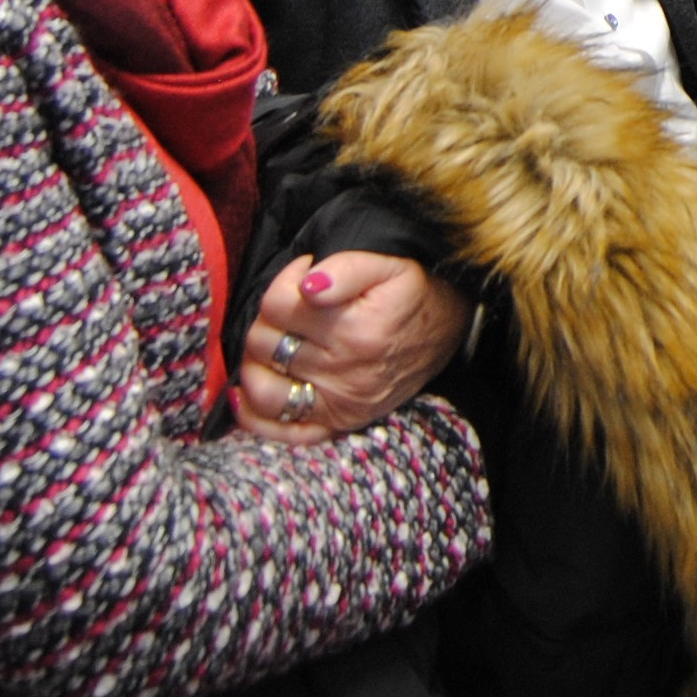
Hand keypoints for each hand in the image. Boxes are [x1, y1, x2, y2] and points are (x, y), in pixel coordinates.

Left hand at [233, 252, 472, 444]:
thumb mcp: (389, 266)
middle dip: (268, 319)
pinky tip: (246, 391)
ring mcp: (341, 404)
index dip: (284, 281)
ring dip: (256, 361)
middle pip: (264, 343)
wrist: (450, 331)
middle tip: (293, 308)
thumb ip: (346, 267)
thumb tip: (308, 284)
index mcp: (355, 329)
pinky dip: (254, 415)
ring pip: (263, 386)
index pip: (277, 304)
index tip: (305, 276)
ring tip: (275, 342)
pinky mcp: (339, 423)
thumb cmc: (413, 295)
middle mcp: (346, 371)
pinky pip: (282, 431)